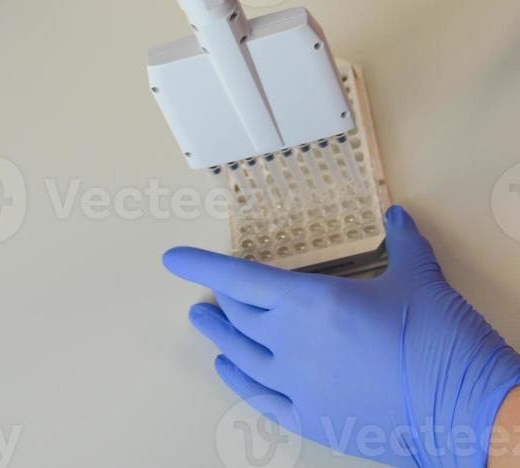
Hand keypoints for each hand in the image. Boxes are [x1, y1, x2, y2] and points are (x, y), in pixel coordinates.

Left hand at [163, 206, 519, 467]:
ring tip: (203, 322)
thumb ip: (401, 241)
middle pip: (240, 314)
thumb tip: (397, 214)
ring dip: (219, 335)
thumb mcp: (419, 277)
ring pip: (242, 355)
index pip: (241, 276)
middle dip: (221, 298)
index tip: (172, 257)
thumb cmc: (437, 337)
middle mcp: (293, 343)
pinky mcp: (312, 420)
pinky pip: (261, 398)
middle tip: (208, 288)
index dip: (203, 264)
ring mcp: (299, 386)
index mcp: (311, 301)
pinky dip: (239, 381)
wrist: (464, 409)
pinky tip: (228, 369)